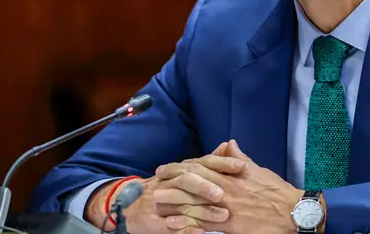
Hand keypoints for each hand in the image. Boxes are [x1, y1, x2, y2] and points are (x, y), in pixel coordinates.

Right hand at [86, 149, 244, 233]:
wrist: (128, 204)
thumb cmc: (166, 187)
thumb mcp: (187, 172)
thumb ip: (209, 161)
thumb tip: (228, 145)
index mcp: (181, 170)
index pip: (202, 163)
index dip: (221, 163)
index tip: (240, 166)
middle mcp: (170, 182)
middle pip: (188, 180)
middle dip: (206, 186)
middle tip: (224, 194)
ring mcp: (160, 201)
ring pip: (181, 203)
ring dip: (202, 210)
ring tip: (221, 216)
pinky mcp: (153, 220)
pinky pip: (168, 225)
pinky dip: (182, 228)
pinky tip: (198, 232)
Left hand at [155, 140, 305, 233]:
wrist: (293, 212)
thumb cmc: (276, 191)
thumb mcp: (257, 170)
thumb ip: (238, 159)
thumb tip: (229, 144)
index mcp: (230, 176)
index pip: (199, 168)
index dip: (179, 167)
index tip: (165, 168)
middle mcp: (225, 190)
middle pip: (192, 184)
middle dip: (171, 182)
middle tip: (154, 182)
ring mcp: (226, 209)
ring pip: (193, 204)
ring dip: (173, 202)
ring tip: (156, 201)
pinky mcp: (230, 227)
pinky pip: (203, 224)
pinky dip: (186, 224)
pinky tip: (173, 224)